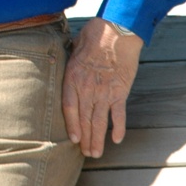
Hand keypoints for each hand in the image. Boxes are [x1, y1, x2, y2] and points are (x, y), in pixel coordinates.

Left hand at [63, 17, 142, 158]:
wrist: (116, 31)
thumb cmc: (94, 36)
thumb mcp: (73, 49)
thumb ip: (70, 64)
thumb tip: (66, 70)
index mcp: (72, 77)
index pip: (69, 108)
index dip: (71, 125)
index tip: (72, 139)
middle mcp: (87, 87)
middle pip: (84, 118)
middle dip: (84, 138)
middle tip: (85, 153)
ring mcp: (104, 91)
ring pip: (99, 121)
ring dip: (98, 138)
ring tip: (96, 153)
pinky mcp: (120, 91)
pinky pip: (119, 114)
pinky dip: (118, 128)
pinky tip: (116, 140)